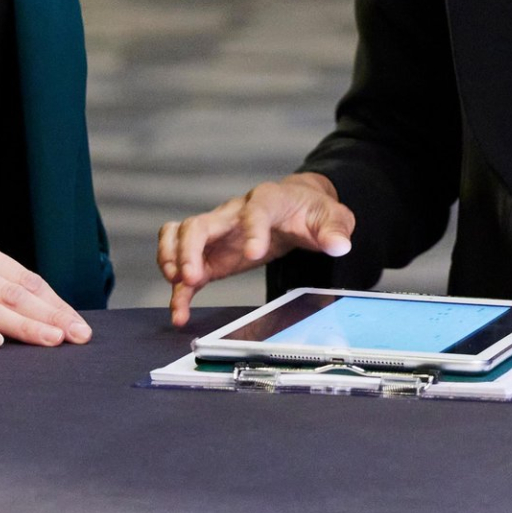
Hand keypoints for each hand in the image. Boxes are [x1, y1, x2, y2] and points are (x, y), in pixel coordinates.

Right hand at [158, 174, 354, 326]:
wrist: (296, 206)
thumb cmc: (309, 211)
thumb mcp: (330, 217)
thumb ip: (335, 230)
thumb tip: (340, 245)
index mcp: (267, 201)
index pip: (255, 209)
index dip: (252, 230)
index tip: (254, 253)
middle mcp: (234, 213)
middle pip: (200, 222)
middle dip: (190, 248)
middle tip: (193, 276)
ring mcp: (218, 232)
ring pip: (179, 235)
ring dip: (171, 259)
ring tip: (178, 284)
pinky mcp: (212, 254)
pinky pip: (185, 267)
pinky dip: (178, 289)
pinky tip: (180, 312)